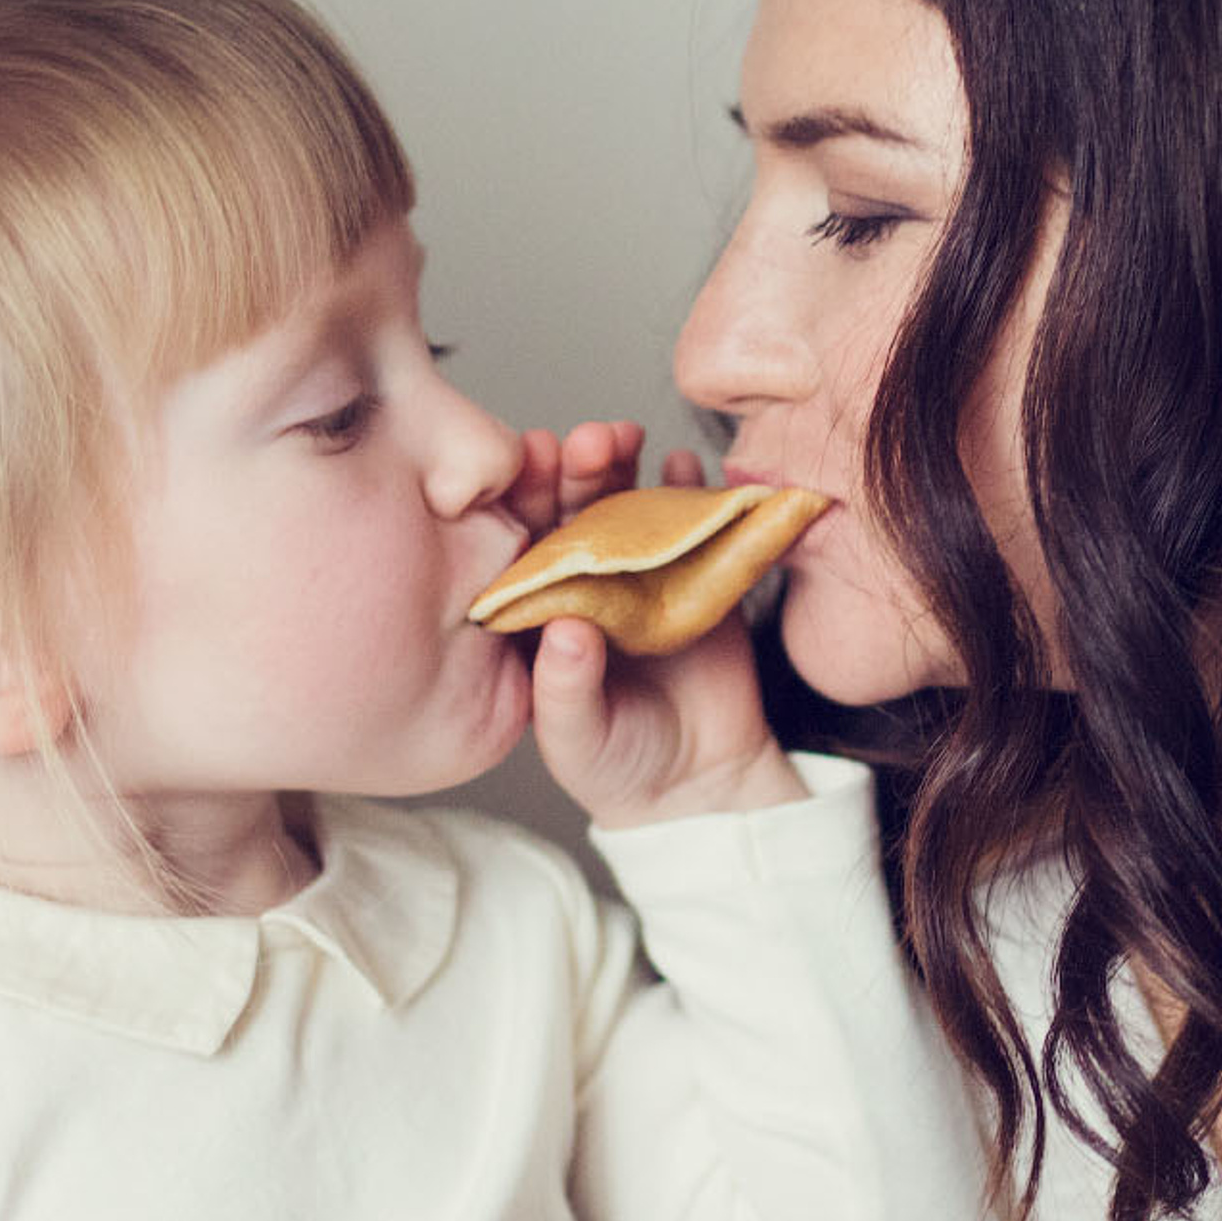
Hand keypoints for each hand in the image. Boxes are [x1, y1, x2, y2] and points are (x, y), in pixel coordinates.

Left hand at [505, 422, 803, 830]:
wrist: (702, 783)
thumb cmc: (618, 767)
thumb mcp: (580, 741)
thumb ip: (566, 690)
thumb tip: (566, 629)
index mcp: (539, 613)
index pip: (519, 546)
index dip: (519, 503)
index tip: (525, 465)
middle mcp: (584, 584)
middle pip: (570, 512)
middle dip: (573, 470)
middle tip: (582, 441)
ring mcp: (638, 574)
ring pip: (624, 507)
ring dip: (622, 467)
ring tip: (625, 437)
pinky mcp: (695, 575)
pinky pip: (691, 524)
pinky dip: (688, 491)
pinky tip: (681, 465)